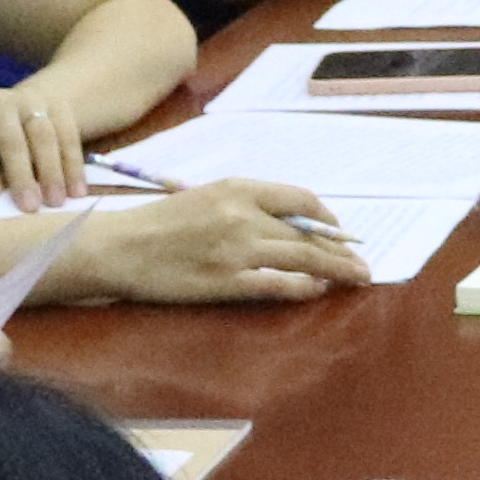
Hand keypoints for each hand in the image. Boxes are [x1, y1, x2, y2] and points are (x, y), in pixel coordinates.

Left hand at [0, 78, 101, 219]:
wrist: (31, 106)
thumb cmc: (2, 147)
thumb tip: (7, 212)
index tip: (0, 209)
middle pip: (11, 141)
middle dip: (21, 176)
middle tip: (31, 207)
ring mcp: (31, 101)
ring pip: (43, 136)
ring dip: (51, 172)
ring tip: (57, 202)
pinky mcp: (60, 106)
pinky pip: (69, 136)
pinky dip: (73, 166)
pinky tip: (77, 190)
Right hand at [62, 180, 366, 307]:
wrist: (117, 246)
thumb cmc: (158, 222)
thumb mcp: (205, 197)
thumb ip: (245, 206)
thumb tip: (288, 224)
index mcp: (237, 188)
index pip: (301, 200)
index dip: (328, 218)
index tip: (340, 231)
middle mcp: (243, 215)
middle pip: (308, 234)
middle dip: (340, 249)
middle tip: (361, 262)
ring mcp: (237, 249)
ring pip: (304, 258)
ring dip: (336, 269)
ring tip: (356, 277)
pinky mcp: (227, 281)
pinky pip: (279, 285)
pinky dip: (304, 287)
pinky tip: (316, 290)